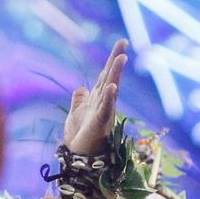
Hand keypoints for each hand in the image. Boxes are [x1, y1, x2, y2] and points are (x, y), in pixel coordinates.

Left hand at [63, 41, 128, 157]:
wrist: (78, 157)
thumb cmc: (79, 137)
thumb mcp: (76, 113)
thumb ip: (79, 99)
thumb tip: (81, 87)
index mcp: (97, 97)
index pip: (106, 74)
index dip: (112, 59)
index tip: (121, 42)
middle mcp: (104, 102)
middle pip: (111, 76)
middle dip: (117, 59)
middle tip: (123, 42)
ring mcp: (104, 112)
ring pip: (111, 89)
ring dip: (116, 74)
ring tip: (121, 58)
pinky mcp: (100, 123)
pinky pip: (105, 108)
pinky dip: (109, 98)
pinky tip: (112, 87)